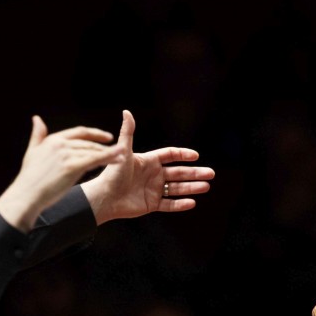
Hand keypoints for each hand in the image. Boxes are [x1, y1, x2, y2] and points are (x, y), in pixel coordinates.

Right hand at [0, 115, 123, 231]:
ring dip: (110, 153)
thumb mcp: (32, 152)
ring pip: (94, 151)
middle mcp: (60, 144)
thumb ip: (37, 135)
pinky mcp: (72, 166)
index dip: (94, 134)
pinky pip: (95, 160)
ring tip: (123, 156)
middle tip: (119, 151)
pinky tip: (120, 159)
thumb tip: (36, 118)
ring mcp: (66, 154)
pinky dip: (109, 158)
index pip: (79, 132)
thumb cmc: (29, 178)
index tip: (107, 136)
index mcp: (53, 139)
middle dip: (105, 146)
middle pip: (89, 143)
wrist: (26, 195)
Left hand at [82, 110, 213, 223]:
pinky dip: (180, 204)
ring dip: (192, 187)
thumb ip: (128, 133)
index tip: (195, 156)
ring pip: (177, 189)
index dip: (183, 155)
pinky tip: (192, 202)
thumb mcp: (123, 152)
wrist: (104, 198)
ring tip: (206, 186)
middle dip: (195, 173)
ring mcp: (153, 190)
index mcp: (149, 161)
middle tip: (211, 173)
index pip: (170, 155)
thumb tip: (127, 111)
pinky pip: (169, 205)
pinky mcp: (151, 205)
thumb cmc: (112, 174)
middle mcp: (153, 175)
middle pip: (179, 173)